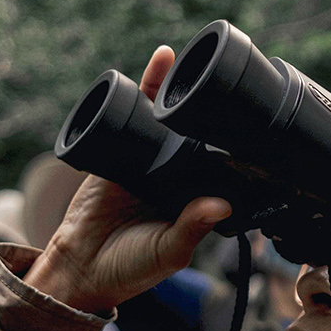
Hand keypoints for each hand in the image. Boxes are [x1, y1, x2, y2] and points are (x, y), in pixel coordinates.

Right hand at [22, 45, 232, 312]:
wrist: (78, 267)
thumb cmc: (129, 269)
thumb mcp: (168, 253)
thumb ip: (192, 229)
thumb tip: (222, 205)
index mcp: (194, 199)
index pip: (219, 165)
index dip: (233, 144)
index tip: (252, 122)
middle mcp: (174, 177)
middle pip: (196, 135)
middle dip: (208, 109)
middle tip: (227, 79)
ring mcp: (146, 162)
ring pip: (166, 120)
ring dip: (177, 91)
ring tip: (197, 62)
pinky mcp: (118, 151)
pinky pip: (132, 114)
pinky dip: (142, 89)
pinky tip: (159, 64)